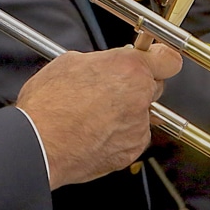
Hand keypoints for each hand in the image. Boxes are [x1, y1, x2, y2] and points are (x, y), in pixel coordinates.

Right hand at [16, 44, 181, 188]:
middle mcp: (139, 97)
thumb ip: (100, 62)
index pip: (168, 59)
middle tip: (111, 86)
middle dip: (136, 85)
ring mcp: (137, 127)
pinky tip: (94, 130)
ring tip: (94, 113)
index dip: (160, 58)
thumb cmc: (49, 105)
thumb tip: (104, 65)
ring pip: (142, 114)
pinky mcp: (130, 151)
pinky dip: (119, 134)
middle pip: (154, 86)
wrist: (40, 143)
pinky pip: (132, 136)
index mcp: (128, 69)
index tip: (155, 58)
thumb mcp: (70, 62)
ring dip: (125, 111)